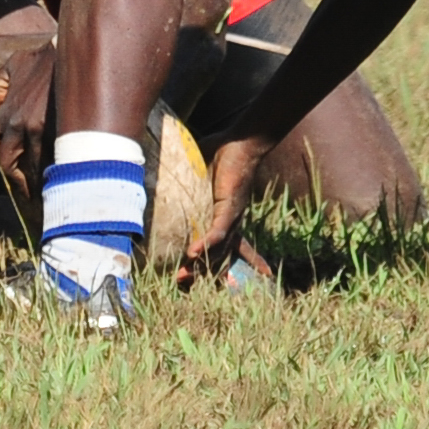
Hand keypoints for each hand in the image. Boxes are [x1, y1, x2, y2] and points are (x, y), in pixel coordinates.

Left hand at [0, 35, 56, 191]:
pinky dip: (52, 170)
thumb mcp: (12, 66)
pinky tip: (58, 177)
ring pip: (28, 167)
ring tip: (42, 193)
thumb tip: (0, 102)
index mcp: (4, 112)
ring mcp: (34, 129)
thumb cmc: (40, 58)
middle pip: (6, 163)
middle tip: (25, 190)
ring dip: (34, 181)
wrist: (65, 52)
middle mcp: (15, 125)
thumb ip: (1, 85)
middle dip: (15, 178)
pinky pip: (49, 159)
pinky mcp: (53, 130)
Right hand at [175, 134, 267, 287]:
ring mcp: (231, 217)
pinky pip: (217, 233)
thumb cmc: (223, 153)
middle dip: (205, 274)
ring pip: (217, 249)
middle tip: (185, 286)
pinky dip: (206, 244)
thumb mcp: (203, 173)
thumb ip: (187, 178)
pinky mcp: (229, 209)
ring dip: (199, 265)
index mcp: (229, 215)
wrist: (241, 142)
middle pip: (221, 255)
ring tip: (182, 277)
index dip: (250, 260)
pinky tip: (192, 253)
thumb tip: (165, 169)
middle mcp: (233, 221)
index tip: (264, 275)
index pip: (238, 244)